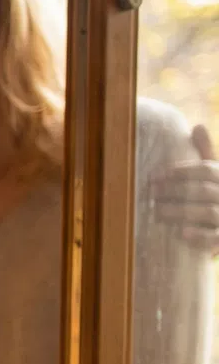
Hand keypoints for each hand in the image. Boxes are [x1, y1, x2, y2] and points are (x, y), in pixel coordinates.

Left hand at [153, 124, 218, 251]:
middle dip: (174, 191)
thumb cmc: (215, 195)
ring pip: (207, 212)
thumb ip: (206, 152)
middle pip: (202, 191)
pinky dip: (199, 235)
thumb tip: (198, 126)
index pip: (207, 170)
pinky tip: (180, 233)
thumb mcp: (214, 174)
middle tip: (150, 194)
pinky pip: (214, 237)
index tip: (155, 175)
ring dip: (180, 212)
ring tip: (157, 212)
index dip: (181, 171)